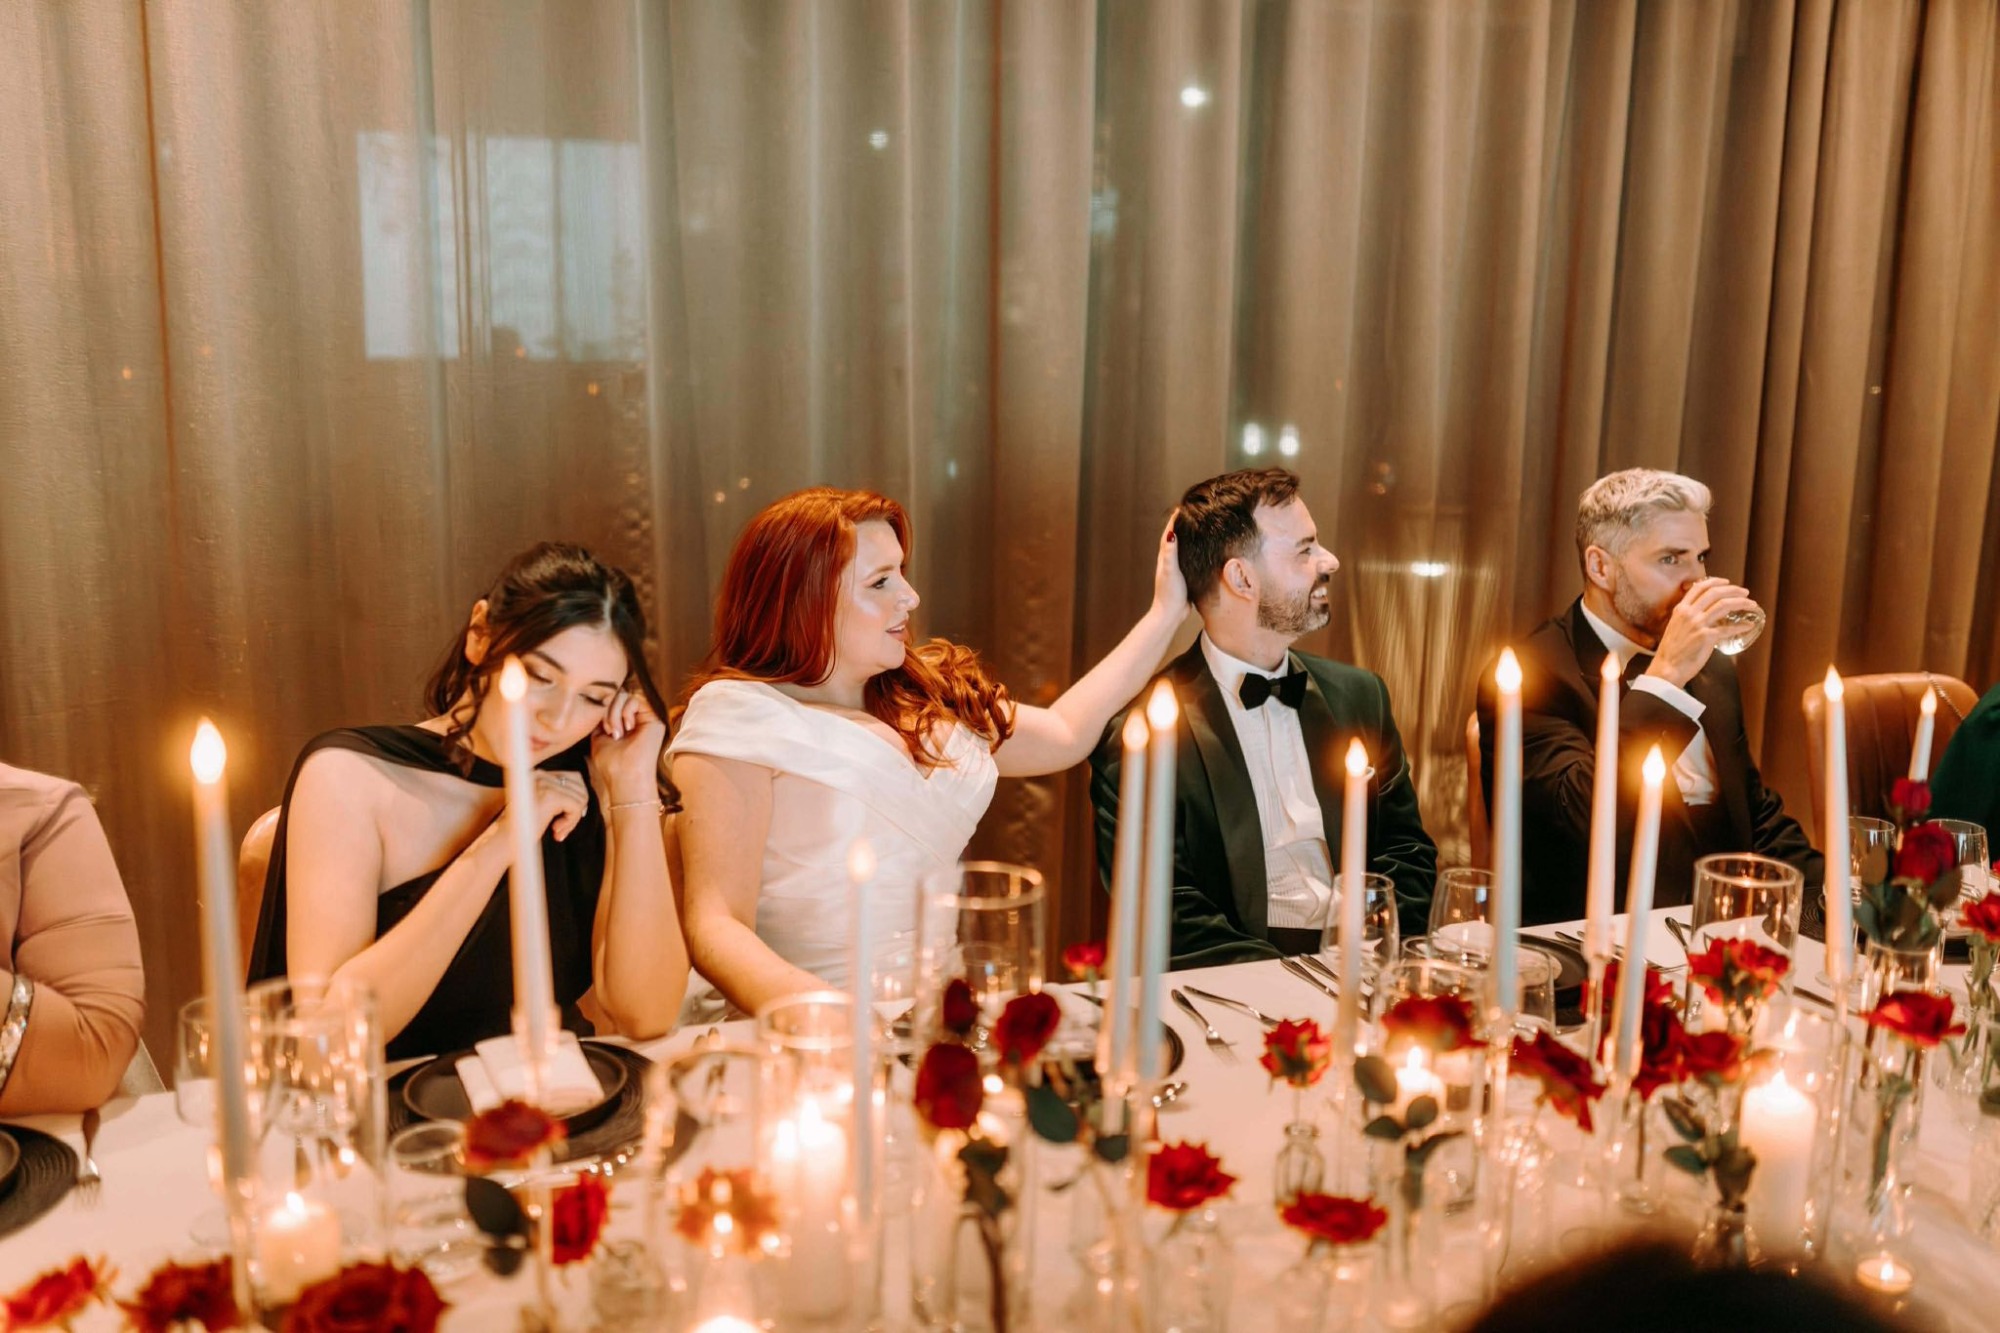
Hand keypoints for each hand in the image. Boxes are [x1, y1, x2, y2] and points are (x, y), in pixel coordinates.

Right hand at [498, 770, 589, 842]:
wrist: (505, 841)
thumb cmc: (522, 828)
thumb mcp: (541, 806)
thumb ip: (559, 797)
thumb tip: (584, 798)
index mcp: (537, 774)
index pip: (574, 778)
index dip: (576, 800)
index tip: (565, 819)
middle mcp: (540, 774)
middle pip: (580, 786)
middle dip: (576, 810)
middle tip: (562, 828)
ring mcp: (545, 784)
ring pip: (580, 798)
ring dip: (572, 819)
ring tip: (557, 831)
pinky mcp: (551, 796)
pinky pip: (577, 807)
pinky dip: (571, 822)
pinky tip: (556, 832)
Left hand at [590, 689, 667, 802]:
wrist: (624, 776)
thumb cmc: (611, 763)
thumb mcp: (598, 737)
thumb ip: (600, 719)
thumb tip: (598, 702)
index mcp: (623, 723)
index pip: (611, 701)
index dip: (602, 709)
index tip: (599, 728)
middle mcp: (636, 718)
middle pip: (617, 695)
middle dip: (607, 710)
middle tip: (609, 730)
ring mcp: (645, 717)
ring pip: (625, 695)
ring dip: (615, 712)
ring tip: (617, 732)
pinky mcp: (654, 717)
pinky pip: (635, 698)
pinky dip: (626, 711)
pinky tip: (628, 728)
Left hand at [1151, 509, 1188, 614]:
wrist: (1171, 614)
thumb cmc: (1169, 593)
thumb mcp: (1170, 570)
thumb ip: (1170, 553)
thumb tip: (1170, 533)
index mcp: (1164, 558)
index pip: (1168, 534)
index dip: (1174, 521)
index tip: (1182, 508)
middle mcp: (1169, 561)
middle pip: (1175, 539)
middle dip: (1182, 526)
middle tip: (1191, 514)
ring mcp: (1176, 569)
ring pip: (1183, 549)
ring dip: (1188, 539)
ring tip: (1198, 528)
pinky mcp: (1184, 577)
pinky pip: (1190, 559)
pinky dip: (1195, 552)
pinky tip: (1203, 551)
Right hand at [1644, 578, 1762, 687]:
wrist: (1668, 667)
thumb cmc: (1672, 650)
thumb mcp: (1675, 626)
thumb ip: (1688, 617)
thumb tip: (1705, 613)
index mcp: (1681, 609)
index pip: (1699, 587)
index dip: (1715, 582)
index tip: (1727, 583)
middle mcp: (1689, 613)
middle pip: (1715, 593)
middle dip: (1734, 590)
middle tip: (1745, 593)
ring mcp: (1698, 624)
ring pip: (1724, 605)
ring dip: (1741, 603)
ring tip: (1751, 605)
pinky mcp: (1706, 637)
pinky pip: (1728, 628)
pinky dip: (1741, 626)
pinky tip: (1748, 626)